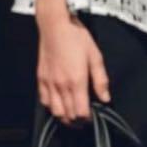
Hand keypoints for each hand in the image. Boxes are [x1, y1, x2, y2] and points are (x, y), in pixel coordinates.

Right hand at [36, 11, 110, 126]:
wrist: (55, 26)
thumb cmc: (75, 37)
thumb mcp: (95, 56)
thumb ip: (101, 80)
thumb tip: (105, 97)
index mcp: (76, 81)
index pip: (80, 112)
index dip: (87, 118)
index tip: (92, 116)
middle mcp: (61, 85)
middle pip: (68, 115)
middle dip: (77, 120)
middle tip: (83, 116)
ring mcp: (49, 83)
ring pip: (55, 111)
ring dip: (64, 116)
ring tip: (71, 113)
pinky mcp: (41, 78)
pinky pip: (44, 100)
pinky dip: (51, 106)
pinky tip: (58, 102)